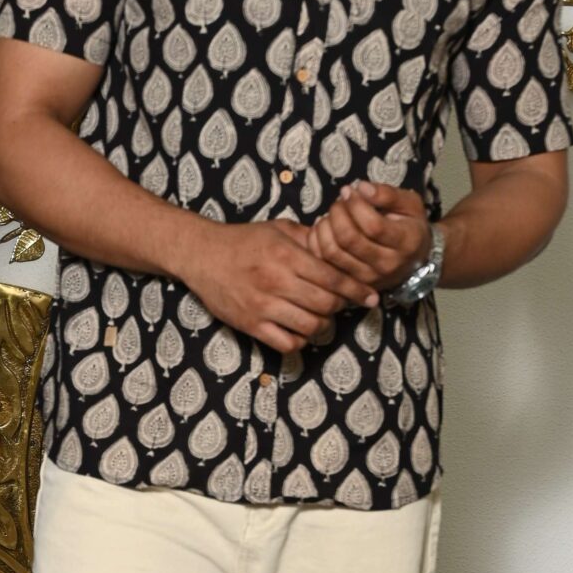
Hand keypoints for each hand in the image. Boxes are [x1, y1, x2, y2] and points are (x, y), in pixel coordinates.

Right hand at [178, 218, 371, 350]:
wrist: (201, 255)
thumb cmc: (243, 240)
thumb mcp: (278, 229)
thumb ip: (310, 238)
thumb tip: (342, 246)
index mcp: (285, 255)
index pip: (332, 278)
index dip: (356, 290)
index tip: (371, 296)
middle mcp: (275, 281)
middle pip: (326, 304)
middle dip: (340, 307)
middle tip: (340, 304)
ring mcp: (262, 306)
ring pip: (310, 327)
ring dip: (322, 325)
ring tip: (321, 318)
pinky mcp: (250, 324)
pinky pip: (287, 343)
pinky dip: (300, 340)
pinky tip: (300, 330)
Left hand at [310, 183, 431, 292]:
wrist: (413, 260)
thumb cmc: (410, 225)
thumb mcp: (409, 204)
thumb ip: (387, 194)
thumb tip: (361, 188)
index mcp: (406, 243)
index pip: (373, 226)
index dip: (355, 205)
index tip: (350, 190)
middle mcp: (387, 265)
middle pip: (348, 239)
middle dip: (338, 213)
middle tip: (340, 201)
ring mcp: (367, 278)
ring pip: (332, 252)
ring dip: (325, 226)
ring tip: (332, 213)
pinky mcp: (350, 283)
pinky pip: (323, 262)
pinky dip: (316, 241)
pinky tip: (324, 227)